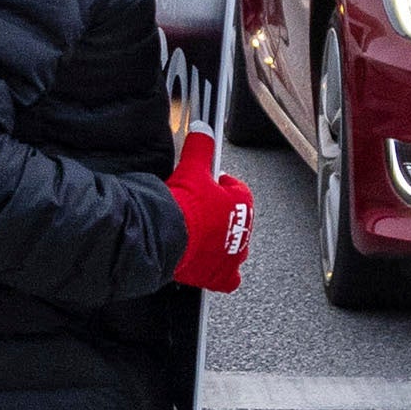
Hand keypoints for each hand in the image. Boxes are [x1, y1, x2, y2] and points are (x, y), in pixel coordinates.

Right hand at [168, 130, 255, 294]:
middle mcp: (242, 233)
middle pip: (235, 221)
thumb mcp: (193, 168)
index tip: (209, 184)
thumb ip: (200, 147)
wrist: (167, 235)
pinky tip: (208, 265)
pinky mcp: (219, 276)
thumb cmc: (184, 205)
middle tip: (200, 210)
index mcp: (243, 205)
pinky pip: (228, 278)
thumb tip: (204, 131)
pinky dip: (220, 272)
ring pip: (233, 249)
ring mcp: (232, 257)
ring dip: (221, 243)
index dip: (221, 186)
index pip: (237, 190)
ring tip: (202, 236)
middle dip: (220, 215)